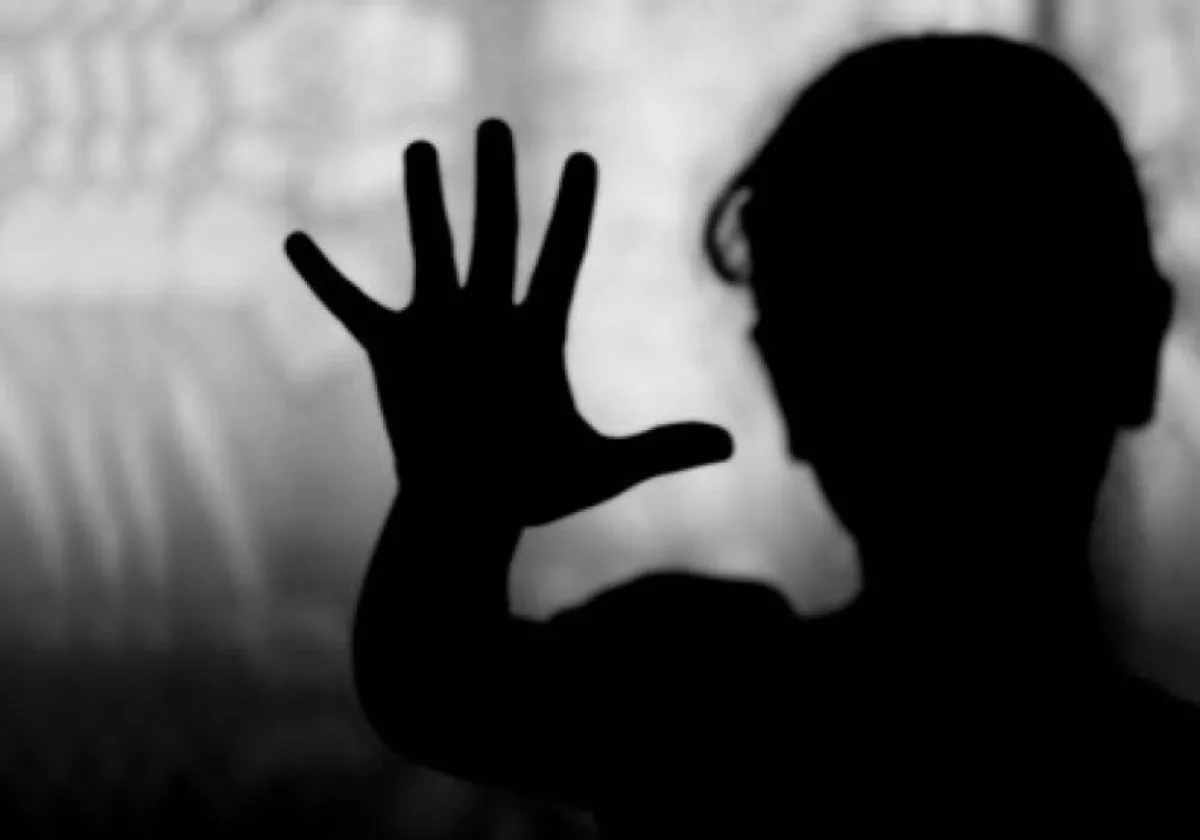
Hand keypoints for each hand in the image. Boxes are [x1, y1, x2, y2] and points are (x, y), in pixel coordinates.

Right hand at [283, 119, 733, 525]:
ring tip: (419, 146)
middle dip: (497, 179)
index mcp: (540, 334)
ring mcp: (441, 330)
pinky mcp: (393, 354)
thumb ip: (660, 448)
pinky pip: (352, 306)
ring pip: (433, 250)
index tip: (584, 160)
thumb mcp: (601, 468)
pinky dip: (324, 279)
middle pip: (497, 234)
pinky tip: (294, 241)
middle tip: (497, 126)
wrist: (468, 516)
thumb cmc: (534, 490)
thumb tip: (732, 447)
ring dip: (424, 201)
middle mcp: (490, 318)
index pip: (562, 258)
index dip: (573, 211)